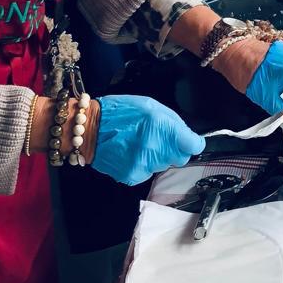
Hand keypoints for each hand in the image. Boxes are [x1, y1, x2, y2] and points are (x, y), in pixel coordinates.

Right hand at [91, 96, 205, 185]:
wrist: (88, 129)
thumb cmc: (119, 112)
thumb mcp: (150, 106)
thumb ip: (172, 122)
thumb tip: (186, 136)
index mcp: (162, 127)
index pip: (193, 145)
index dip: (194, 143)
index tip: (191, 141)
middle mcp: (155, 148)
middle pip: (180, 157)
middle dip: (173, 149)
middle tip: (157, 138)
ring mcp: (144, 164)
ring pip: (163, 166)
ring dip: (156, 156)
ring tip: (139, 143)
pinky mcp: (132, 176)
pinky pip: (147, 172)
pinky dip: (142, 164)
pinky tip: (130, 152)